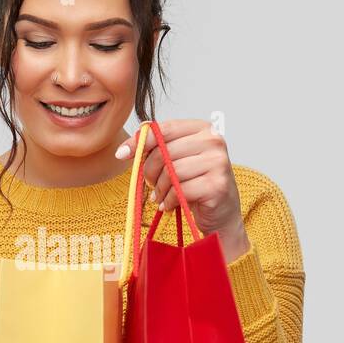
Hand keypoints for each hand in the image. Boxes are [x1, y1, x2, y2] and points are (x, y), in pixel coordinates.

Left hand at [114, 119, 249, 260]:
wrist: (221, 214)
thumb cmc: (196, 184)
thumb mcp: (175, 161)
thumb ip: (155, 149)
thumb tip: (124, 150)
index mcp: (203, 129)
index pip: (164, 129)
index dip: (140, 141)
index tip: (122, 154)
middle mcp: (214, 142)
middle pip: (164, 151)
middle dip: (150, 171)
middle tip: (151, 185)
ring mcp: (218, 163)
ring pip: (171, 172)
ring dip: (159, 189)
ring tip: (161, 196)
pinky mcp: (217, 185)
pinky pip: (180, 190)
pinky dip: (169, 200)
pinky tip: (171, 204)